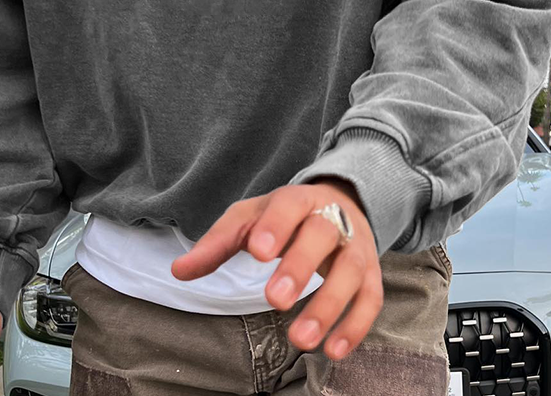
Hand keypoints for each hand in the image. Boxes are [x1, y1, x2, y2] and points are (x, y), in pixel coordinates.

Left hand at [171, 178, 382, 360]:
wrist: (340, 202)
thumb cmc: (285, 217)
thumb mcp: (250, 219)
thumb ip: (218, 243)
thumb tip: (179, 270)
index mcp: (298, 200)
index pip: (287, 207)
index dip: (274, 227)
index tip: (256, 252)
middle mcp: (332, 218)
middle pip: (322, 234)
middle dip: (299, 266)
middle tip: (274, 300)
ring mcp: (355, 246)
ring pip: (351, 271)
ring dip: (329, 305)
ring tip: (299, 340)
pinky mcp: (371, 273)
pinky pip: (371, 299)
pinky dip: (356, 326)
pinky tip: (333, 352)